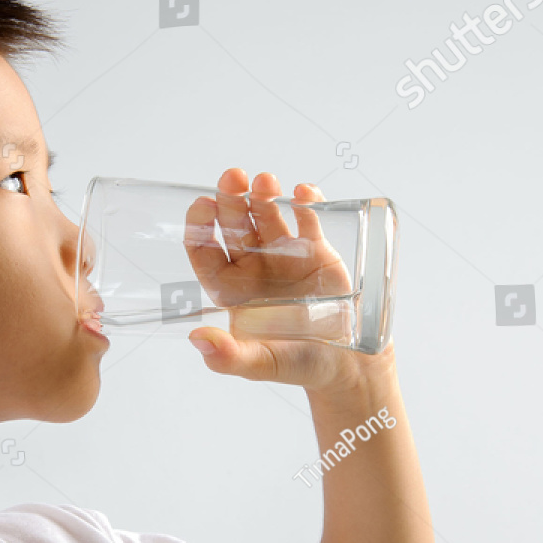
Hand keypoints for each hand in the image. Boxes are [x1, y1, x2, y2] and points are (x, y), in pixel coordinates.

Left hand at [182, 169, 380, 389]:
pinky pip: (307, 218)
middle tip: (233, 178)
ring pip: (267, 215)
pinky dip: (306, 202)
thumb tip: (197, 340)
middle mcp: (253, 266)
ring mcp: (284, 255)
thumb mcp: (260, 365)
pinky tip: (303, 193)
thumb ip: (227, 358)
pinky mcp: (316, 250)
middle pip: (235, 225)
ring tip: (266, 181)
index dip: (201, 227)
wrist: (345, 364)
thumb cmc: (296, 364)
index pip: (205, 251)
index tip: (203, 206)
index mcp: (231, 288)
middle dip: (231, 199)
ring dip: (264, 195)